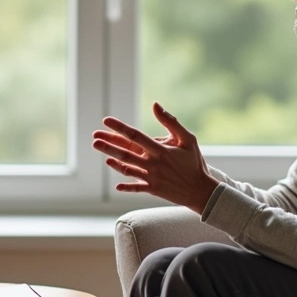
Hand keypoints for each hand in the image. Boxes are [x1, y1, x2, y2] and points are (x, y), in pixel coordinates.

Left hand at [92, 102, 218, 213]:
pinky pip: (135, 188)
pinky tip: (116, 184)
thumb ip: (170, 122)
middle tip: (94, 137)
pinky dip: (126, 186)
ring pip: (126, 168)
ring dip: (112, 159)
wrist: (201, 190)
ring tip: (100, 149)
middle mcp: (152, 164)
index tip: (106, 120)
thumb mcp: (187, 139)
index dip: (119, 127)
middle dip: (108, 144)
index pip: (135, 135)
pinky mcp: (152, 189)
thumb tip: (155, 105)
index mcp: (160, 150)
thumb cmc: (195, 162)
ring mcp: (151, 178)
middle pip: (125, 152)